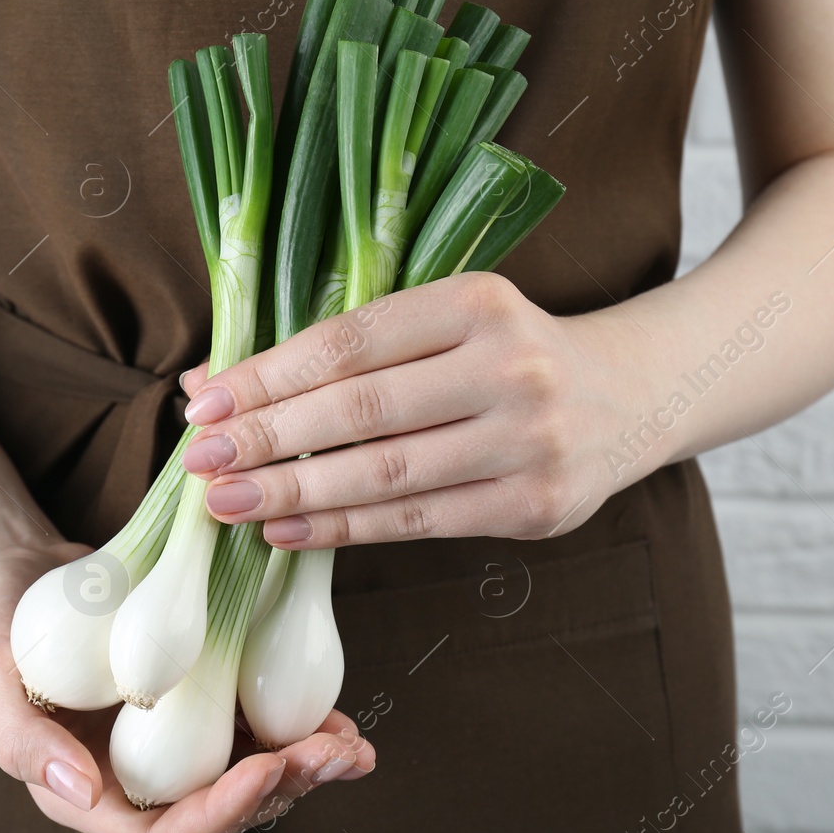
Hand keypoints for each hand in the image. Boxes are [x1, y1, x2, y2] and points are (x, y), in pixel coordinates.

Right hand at [0, 547, 376, 832]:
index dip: (221, 815)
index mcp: (91, 794)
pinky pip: (257, 727)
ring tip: (351, 745)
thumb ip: (23, 740)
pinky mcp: (202, 703)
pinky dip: (300, 725)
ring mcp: (176, 745)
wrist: (21, 573)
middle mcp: (141, 780)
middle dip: (286, 789)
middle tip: (335, 755)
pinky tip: (338, 714)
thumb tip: (81, 792)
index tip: (265, 772)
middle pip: (224, 811)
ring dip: (307, 767)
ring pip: (253, 775)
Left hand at [178, 272, 641, 548]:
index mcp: (478, 302)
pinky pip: (419, 523)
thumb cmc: (509, 352)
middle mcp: (510, 366)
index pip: (351, 341)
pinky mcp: (535, 507)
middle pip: (363, 409)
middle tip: (201, 459)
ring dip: (295, 491)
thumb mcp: (443, 322)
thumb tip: (214, 381)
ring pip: (387, 474)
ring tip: (228, 502)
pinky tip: (288, 530)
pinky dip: (345, 528)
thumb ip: (343, 348)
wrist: (631, 396)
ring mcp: (528, 441)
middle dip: (269, 437)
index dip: (271, 374)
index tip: (205, 400)